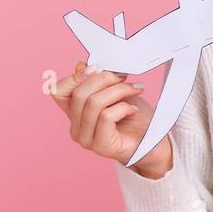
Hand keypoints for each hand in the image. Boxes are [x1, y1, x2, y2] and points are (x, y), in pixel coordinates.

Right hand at [49, 61, 173, 177]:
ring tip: (134, 89)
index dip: (75, 76)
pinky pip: (106, 117)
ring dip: (118, 91)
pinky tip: (134, 109)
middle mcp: (76, 128)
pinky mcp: (101, 146)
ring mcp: (87, 139)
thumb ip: (97, 81)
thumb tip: (80, 65)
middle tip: (124, 76)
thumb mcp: (115, 91)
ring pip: (94, 103)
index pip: (58, 92)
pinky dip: (123, 107)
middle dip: (104, 79)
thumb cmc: (134, 116)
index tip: (98, 67)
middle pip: (79, 94)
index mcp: (74, 113)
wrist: (154, 142)